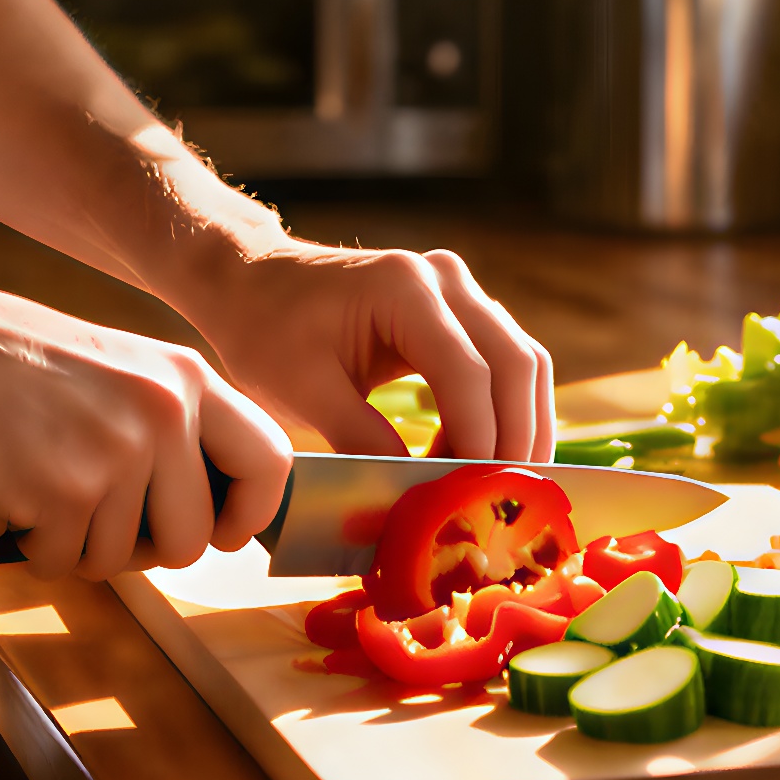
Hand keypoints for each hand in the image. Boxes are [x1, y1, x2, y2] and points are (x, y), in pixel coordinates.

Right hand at [0, 286, 293, 579]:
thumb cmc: (13, 360)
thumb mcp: (120, 366)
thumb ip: (172, 420)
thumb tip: (219, 496)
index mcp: (188, 377)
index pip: (270, 460)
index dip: (251, 513)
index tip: (224, 534)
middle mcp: (164, 412)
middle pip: (196, 536)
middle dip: (149, 551)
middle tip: (101, 525)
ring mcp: (116, 452)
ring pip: (125, 559)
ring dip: (82, 547)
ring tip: (42, 496)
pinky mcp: (62, 491)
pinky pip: (68, 561)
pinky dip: (39, 549)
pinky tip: (12, 503)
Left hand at [188, 241, 554, 461]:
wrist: (254, 284)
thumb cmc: (268, 330)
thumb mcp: (302, 391)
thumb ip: (361, 439)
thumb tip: (415, 494)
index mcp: (404, 287)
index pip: (468, 371)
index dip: (479, 437)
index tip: (472, 493)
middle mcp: (445, 279)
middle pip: (516, 363)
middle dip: (514, 439)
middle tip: (499, 501)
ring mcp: (460, 293)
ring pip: (524, 363)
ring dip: (520, 429)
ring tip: (495, 486)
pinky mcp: (462, 314)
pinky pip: (507, 364)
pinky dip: (505, 414)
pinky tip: (479, 458)